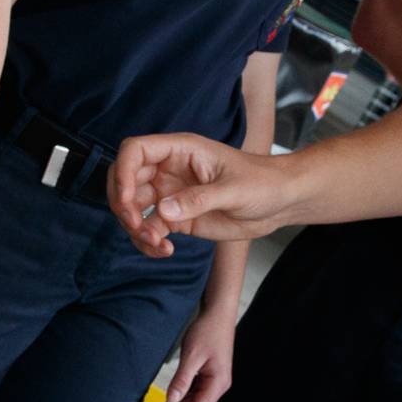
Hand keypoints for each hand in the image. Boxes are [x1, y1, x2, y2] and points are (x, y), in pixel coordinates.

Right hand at [108, 133, 299, 258]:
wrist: (279, 202)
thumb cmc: (262, 182)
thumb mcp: (233, 189)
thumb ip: (198, 199)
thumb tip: (162, 210)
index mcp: (180, 150)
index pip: (135, 150)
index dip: (122, 171)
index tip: (127, 198)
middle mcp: (169, 170)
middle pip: (126, 180)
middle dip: (123, 205)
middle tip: (136, 225)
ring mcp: (171, 194)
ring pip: (135, 209)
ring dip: (136, 228)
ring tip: (156, 244)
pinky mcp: (177, 218)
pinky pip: (150, 229)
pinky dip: (150, 243)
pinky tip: (166, 251)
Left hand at [160, 301, 239, 401]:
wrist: (217, 314)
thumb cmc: (208, 331)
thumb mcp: (191, 356)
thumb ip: (181, 380)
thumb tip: (171, 400)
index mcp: (219, 382)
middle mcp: (220, 384)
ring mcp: (217, 379)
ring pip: (198, 400)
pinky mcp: (212, 374)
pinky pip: (198, 391)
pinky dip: (186, 396)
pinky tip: (174, 396)